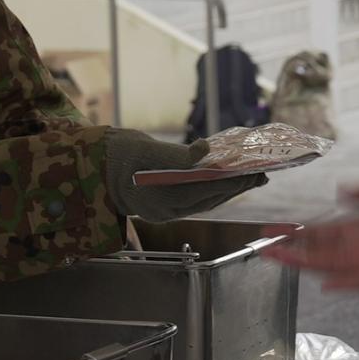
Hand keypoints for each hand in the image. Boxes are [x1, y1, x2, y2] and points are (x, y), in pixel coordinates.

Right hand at [103, 129, 267, 223]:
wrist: (98, 169)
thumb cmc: (120, 154)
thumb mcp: (145, 147)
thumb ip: (176, 153)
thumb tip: (204, 150)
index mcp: (157, 194)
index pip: (202, 189)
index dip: (228, 181)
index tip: (248, 171)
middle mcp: (164, 209)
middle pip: (209, 199)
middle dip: (236, 187)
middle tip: (261, 174)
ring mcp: (165, 212)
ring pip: (206, 202)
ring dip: (230, 190)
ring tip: (253, 178)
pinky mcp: (166, 210)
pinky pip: (197, 202)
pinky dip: (215, 191)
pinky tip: (229, 181)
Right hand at [260, 185, 358, 288]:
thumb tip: (340, 190)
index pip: (321, 230)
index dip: (298, 231)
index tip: (276, 230)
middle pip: (318, 249)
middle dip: (292, 248)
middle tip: (266, 246)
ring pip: (330, 263)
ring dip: (306, 263)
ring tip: (281, 259)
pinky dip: (344, 282)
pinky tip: (325, 282)